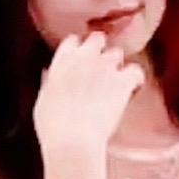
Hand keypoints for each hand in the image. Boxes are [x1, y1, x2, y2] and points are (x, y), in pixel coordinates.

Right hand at [32, 29, 144, 178]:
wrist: (72, 140)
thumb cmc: (53, 126)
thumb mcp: (43, 100)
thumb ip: (49, 82)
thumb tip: (49, 75)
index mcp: (63, 59)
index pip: (73, 41)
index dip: (79, 51)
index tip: (80, 63)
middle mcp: (84, 56)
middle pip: (97, 38)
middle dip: (100, 51)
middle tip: (100, 70)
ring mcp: (105, 67)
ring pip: (117, 53)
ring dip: (116, 66)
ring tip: (114, 84)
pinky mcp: (122, 81)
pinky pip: (135, 71)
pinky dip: (135, 79)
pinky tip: (132, 90)